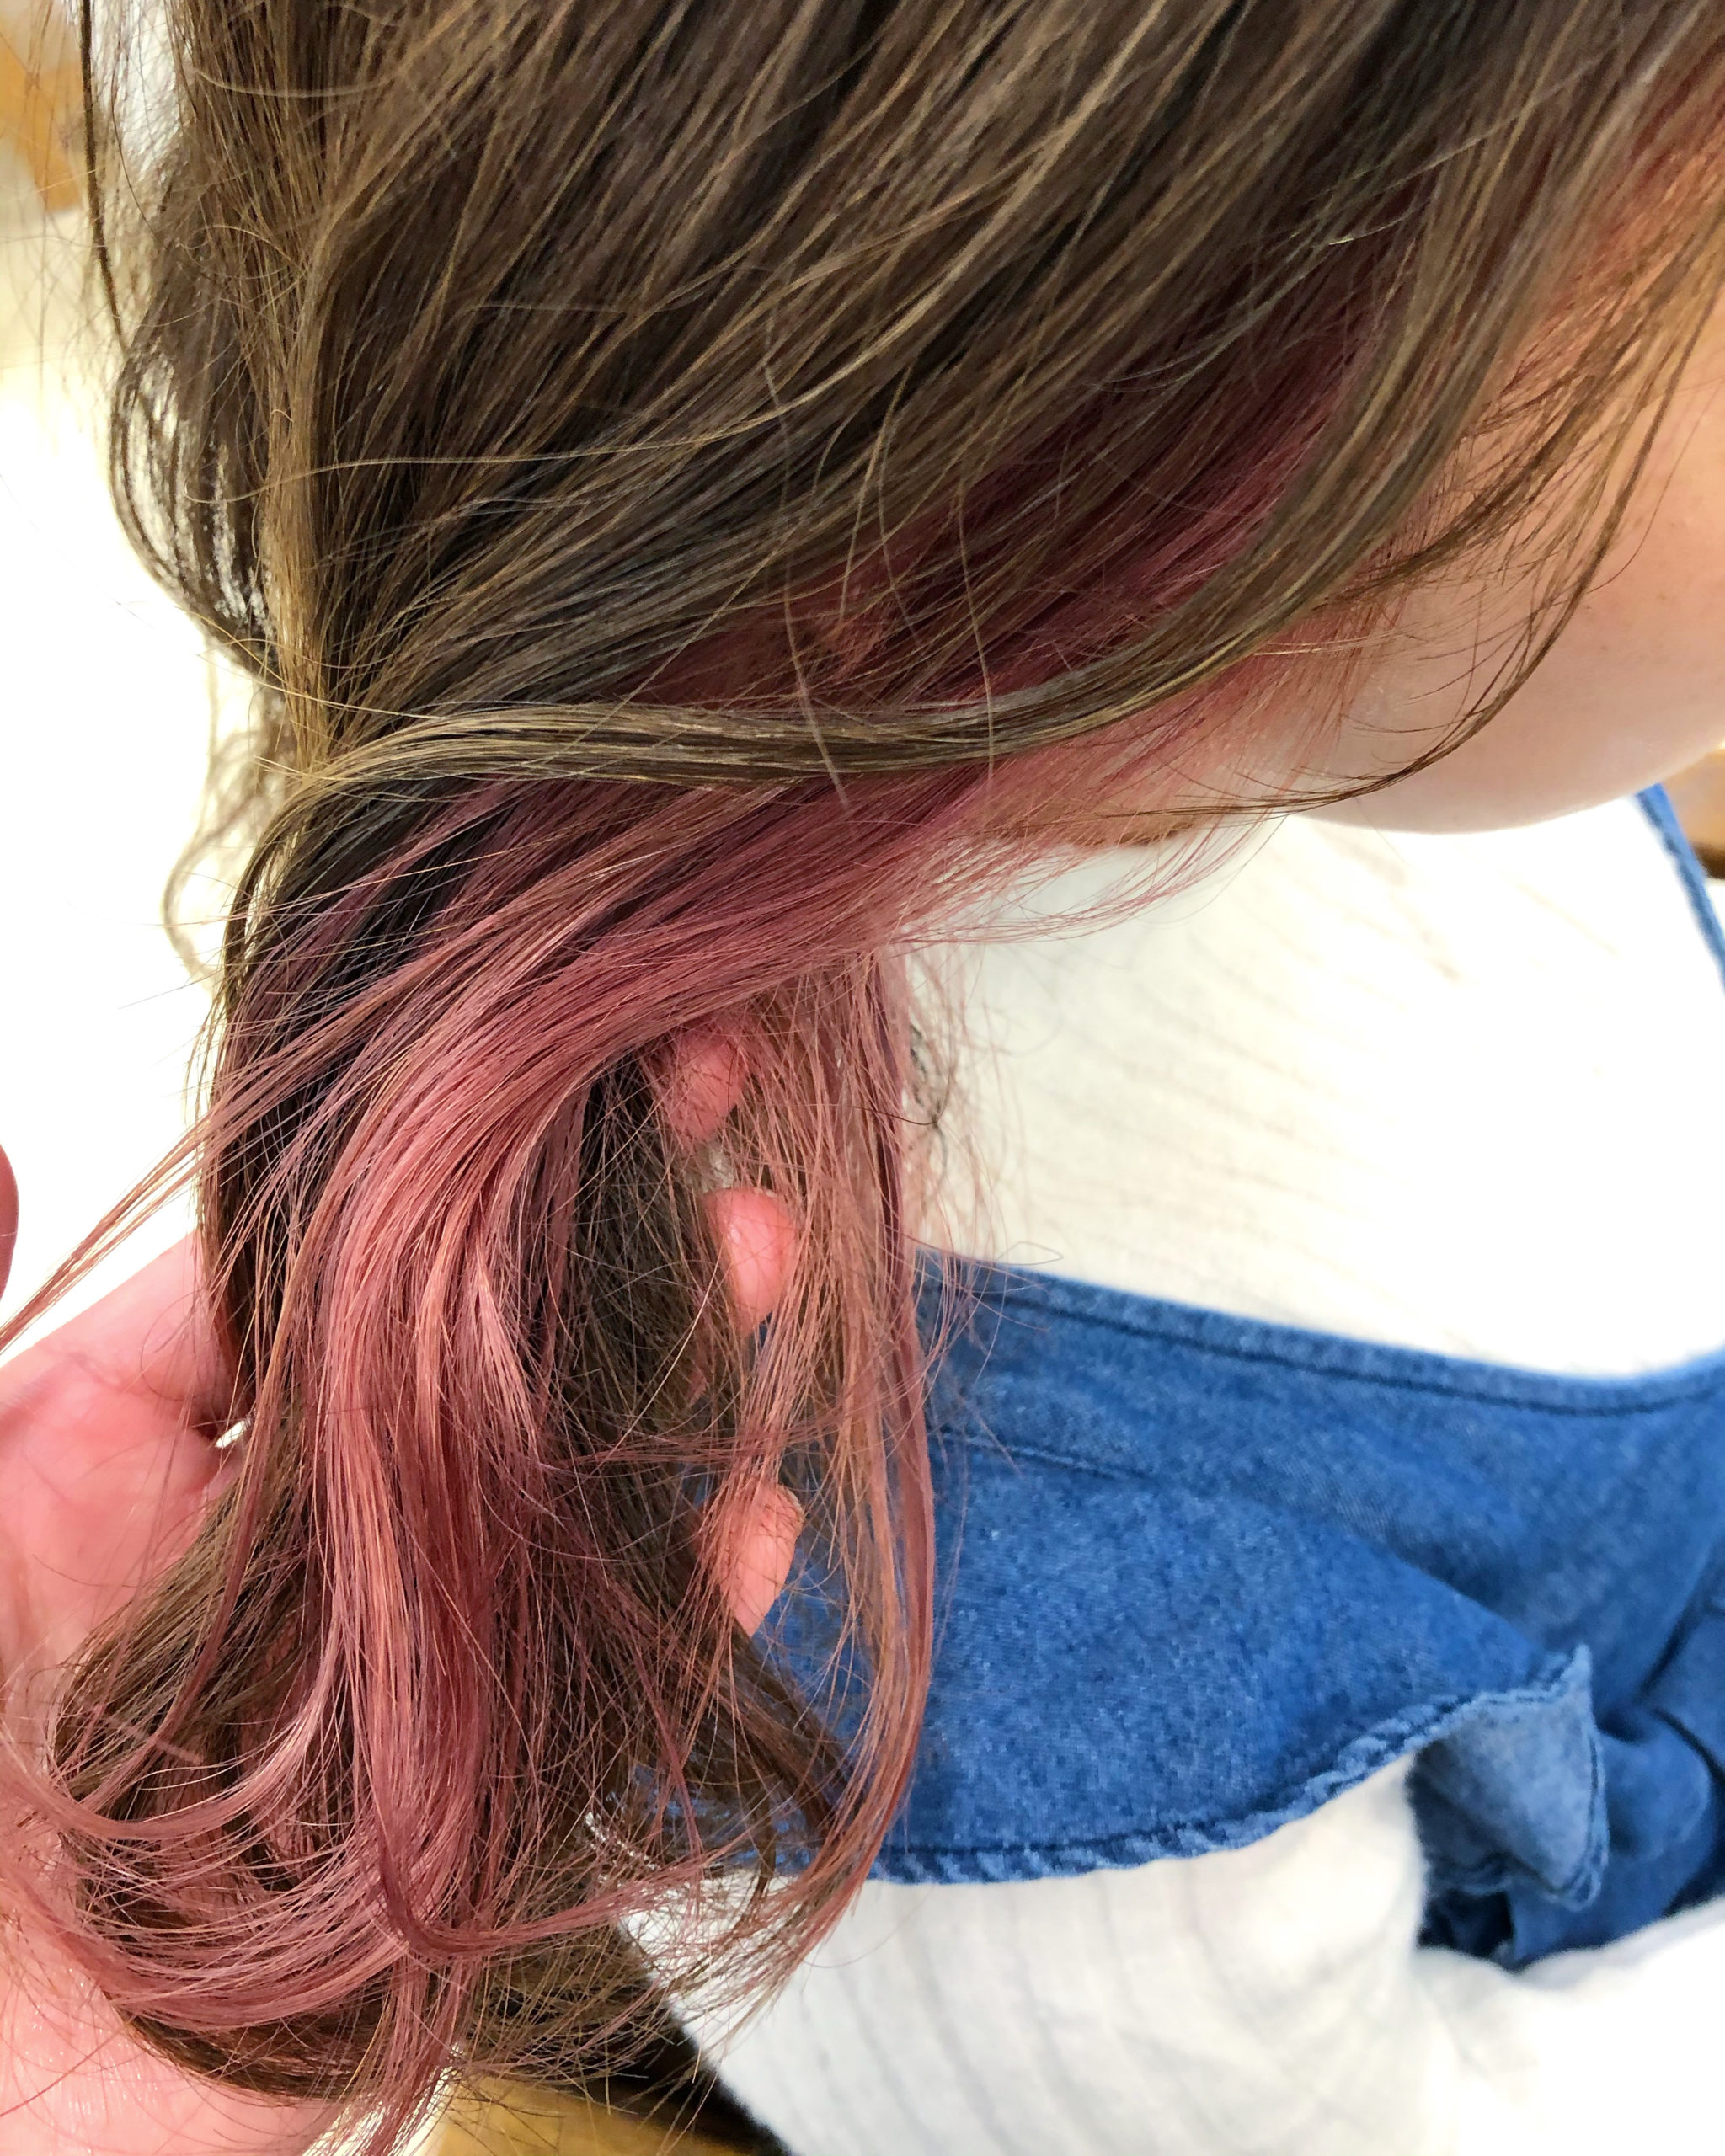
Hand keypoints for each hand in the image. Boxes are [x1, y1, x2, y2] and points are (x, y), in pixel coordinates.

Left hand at [0, 1044, 794, 2150]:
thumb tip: (1, 1144)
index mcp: (131, 1443)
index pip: (314, 1256)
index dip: (442, 1147)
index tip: (558, 1055)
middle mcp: (277, 1532)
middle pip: (473, 1345)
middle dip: (601, 1224)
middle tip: (705, 1099)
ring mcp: (378, 1658)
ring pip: (556, 1490)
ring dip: (675, 1371)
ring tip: (761, 1247)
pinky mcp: (450, 1804)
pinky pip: (596, 1691)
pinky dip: (691, 1607)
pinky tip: (756, 1515)